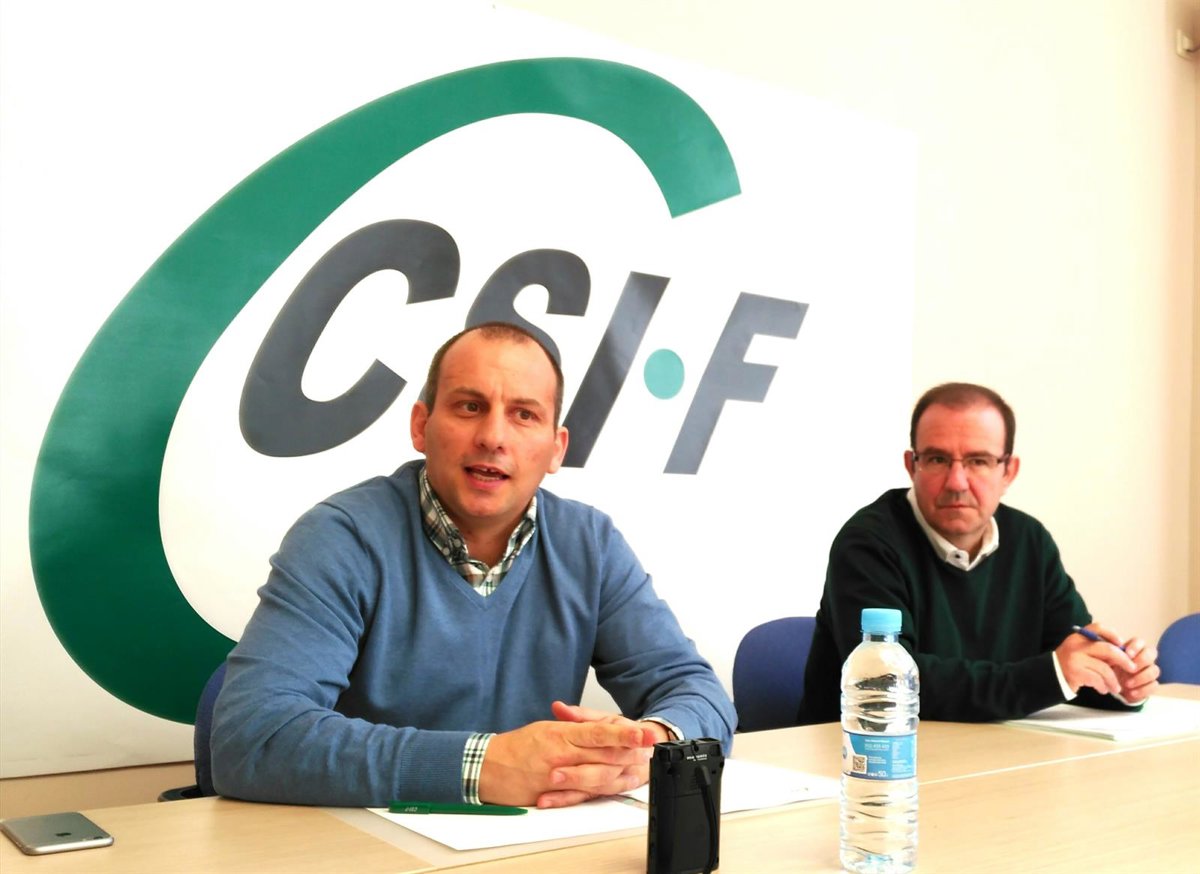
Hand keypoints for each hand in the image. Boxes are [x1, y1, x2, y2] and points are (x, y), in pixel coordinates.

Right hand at [479, 705, 656, 808]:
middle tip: (649, 749)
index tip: (643, 733)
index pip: (598, 732)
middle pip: (603, 754)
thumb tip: (598, 727)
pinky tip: (615, 785)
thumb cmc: (515, 747)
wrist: (487, 767)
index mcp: (560, 734)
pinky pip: (582, 794)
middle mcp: (561, 754)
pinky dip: (601, 790)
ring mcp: (557, 776)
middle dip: (630, 752)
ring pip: (597, 775)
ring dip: (621, 771)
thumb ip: (573, 727)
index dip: (624, 733)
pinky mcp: (553, 794)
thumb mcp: (546, 728)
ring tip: (640, 766)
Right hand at [1055, 623, 1137, 696]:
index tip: (1122, 644)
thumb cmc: (1072, 663)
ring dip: (1114, 680)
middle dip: (1123, 660)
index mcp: (1078, 636)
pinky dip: (1104, 686)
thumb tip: (1124, 654)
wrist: (1051, 675)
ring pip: (1104, 668)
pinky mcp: (1075, 672)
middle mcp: (1076, 645)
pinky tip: (1104, 690)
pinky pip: (1097, 679)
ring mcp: (1075, 658)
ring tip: (1116, 688)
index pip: (1098, 627)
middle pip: (1107, 649)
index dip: (1112, 634)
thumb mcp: (1081, 650)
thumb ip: (1098, 649)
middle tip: (1132, 668)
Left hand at [1112, 636, 1159, 703]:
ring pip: (1155, 670)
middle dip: (1142, 660)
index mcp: (1132, 649)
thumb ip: (1109, 655)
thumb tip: (1111, 651)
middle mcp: (1144, 658)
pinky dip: (1143, 690)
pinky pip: (1154, 685)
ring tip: (1127, 684)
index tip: (1127, 654)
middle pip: (1152, 653)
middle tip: (1131, 669)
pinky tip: (1132, 692)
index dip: (1136, 646)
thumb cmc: (1109, 669)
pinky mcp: (1151, 685)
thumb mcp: (1106, 661)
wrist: (1112, 687)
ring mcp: (1149, 671)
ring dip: (1141, 677)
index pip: (1140, 642)